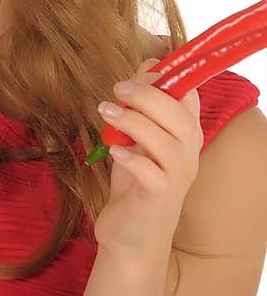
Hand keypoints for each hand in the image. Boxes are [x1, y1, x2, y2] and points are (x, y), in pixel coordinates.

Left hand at [92, 56, 203, 258]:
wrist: (131, 233)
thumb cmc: (134, 177)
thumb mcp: (137, 134)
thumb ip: (142, 102)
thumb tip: (148, 63)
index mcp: (184, 133)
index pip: (191, 97)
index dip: (170, 78)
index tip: (142, 70)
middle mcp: (187, 154)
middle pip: (181, 117)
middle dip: (148, 96)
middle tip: (117, 89)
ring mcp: (176, 177)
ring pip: (167, 142)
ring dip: (133, 122)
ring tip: (105, 112)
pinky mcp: (159, 198)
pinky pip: (153, 174)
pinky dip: (132, 158)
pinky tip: (113, 152)